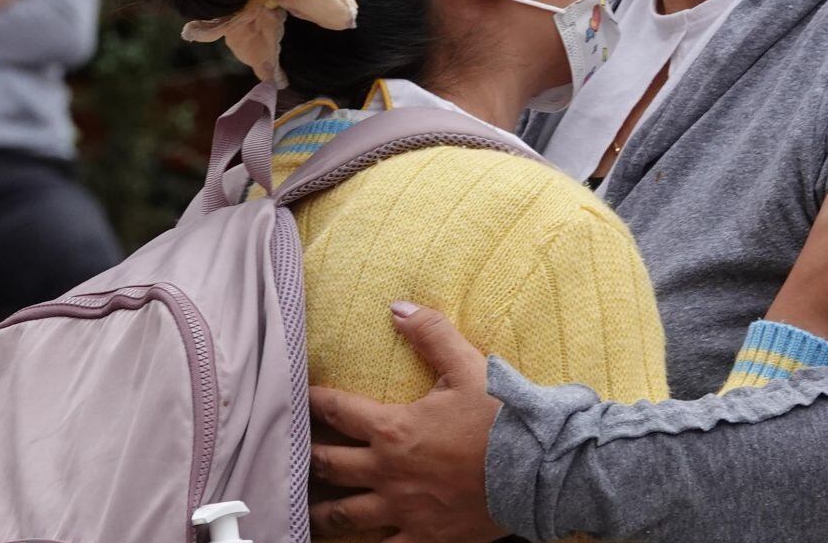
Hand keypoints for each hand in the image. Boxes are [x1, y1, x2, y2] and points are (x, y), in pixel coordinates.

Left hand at [308, 303, 504, 542]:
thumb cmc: (502, 420)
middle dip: (304, 456)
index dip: (311, 402)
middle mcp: (388, 472)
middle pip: (326, 465)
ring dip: (319, 511)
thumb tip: (397, 307)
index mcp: (393, 429)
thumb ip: (431, 334)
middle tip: (288, 453)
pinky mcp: (423, 538)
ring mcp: (402, 510)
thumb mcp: (469, 367)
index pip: (335, 410)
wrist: (539, 471)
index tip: (296, 397)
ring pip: (343, 515)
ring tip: (302, 511)